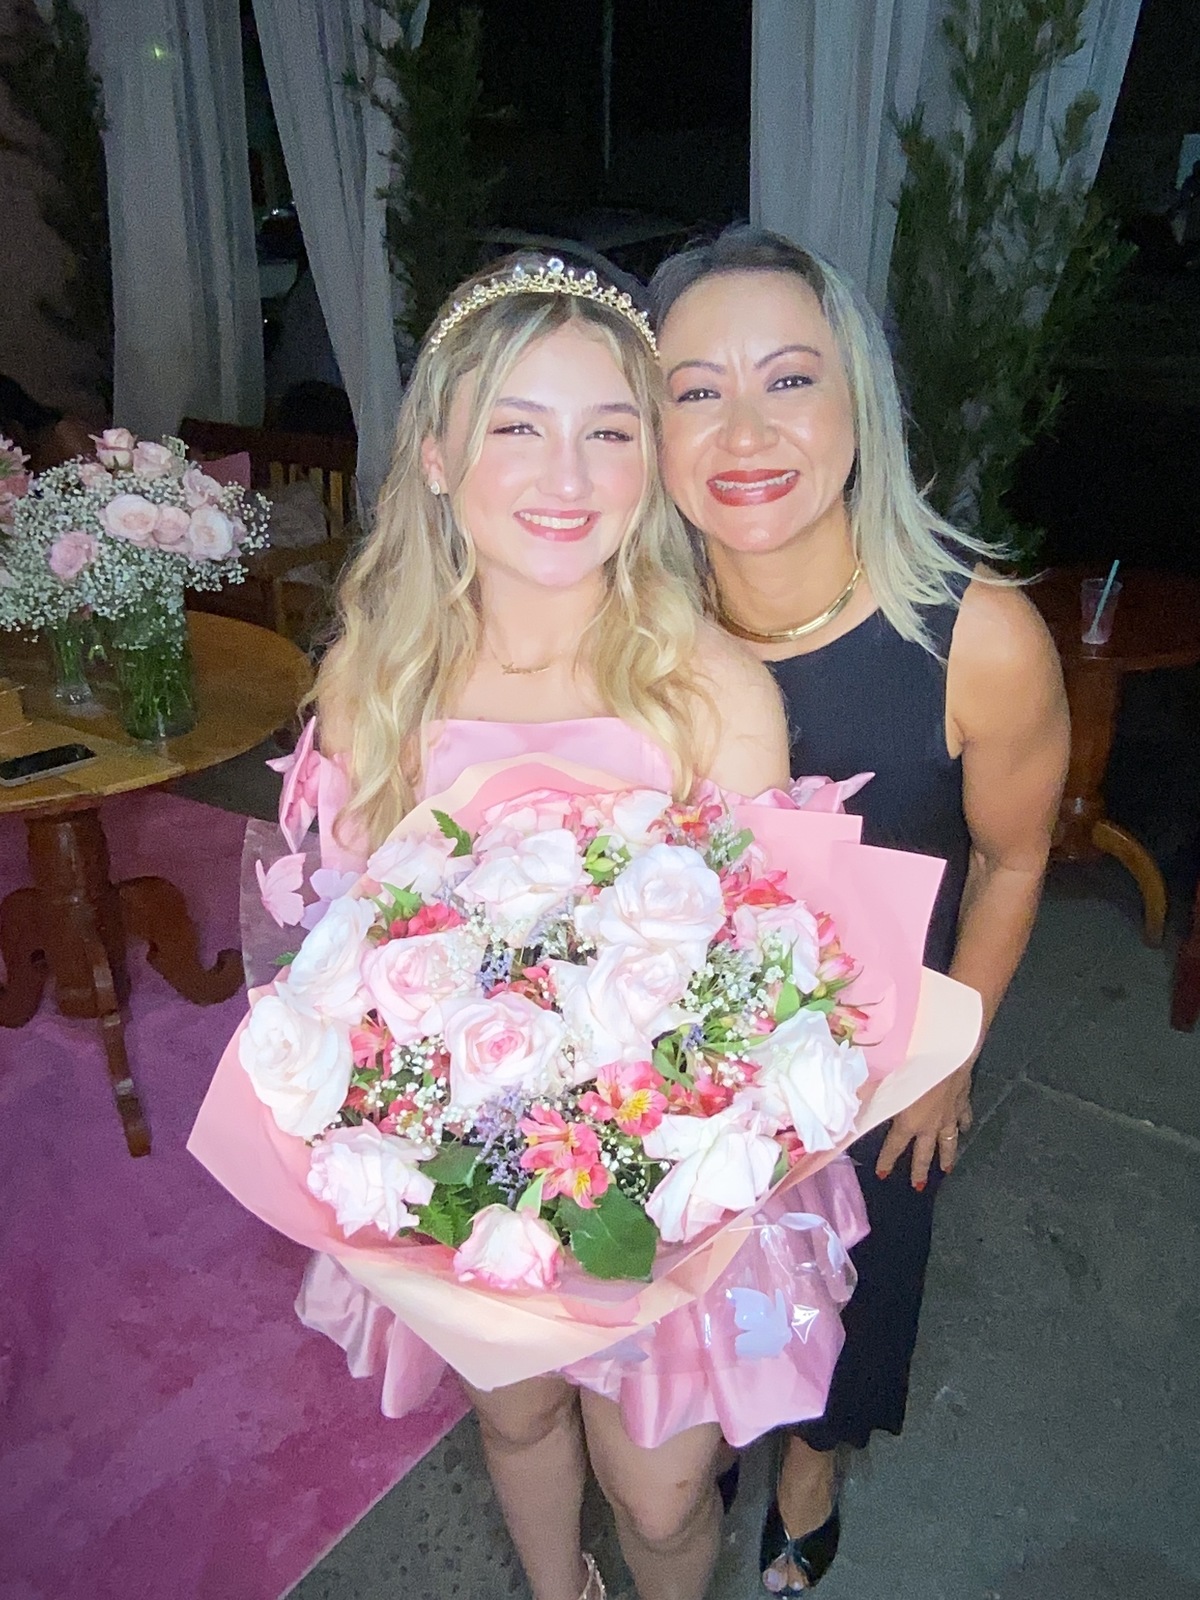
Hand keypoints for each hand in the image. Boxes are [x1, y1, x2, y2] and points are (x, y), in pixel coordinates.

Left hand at [875, 1062, 973, 1189]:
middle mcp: (930, 1124)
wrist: (950, 1054)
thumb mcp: (886, 1081)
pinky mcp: (963, 1101)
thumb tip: (851, 1102)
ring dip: (947, 1156)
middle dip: (920, 1170)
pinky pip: (964, 1117)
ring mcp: (950, 1115)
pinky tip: (965, 1129)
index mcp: (909, 1122)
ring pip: (949, 1141)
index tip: (882, 1174)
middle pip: (925, 1153)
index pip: (894, 1147)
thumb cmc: (914, 1066)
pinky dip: (964, 1125)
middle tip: (919, 1187)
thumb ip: (870, 1095)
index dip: (887, 1161)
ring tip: (946, 1169)